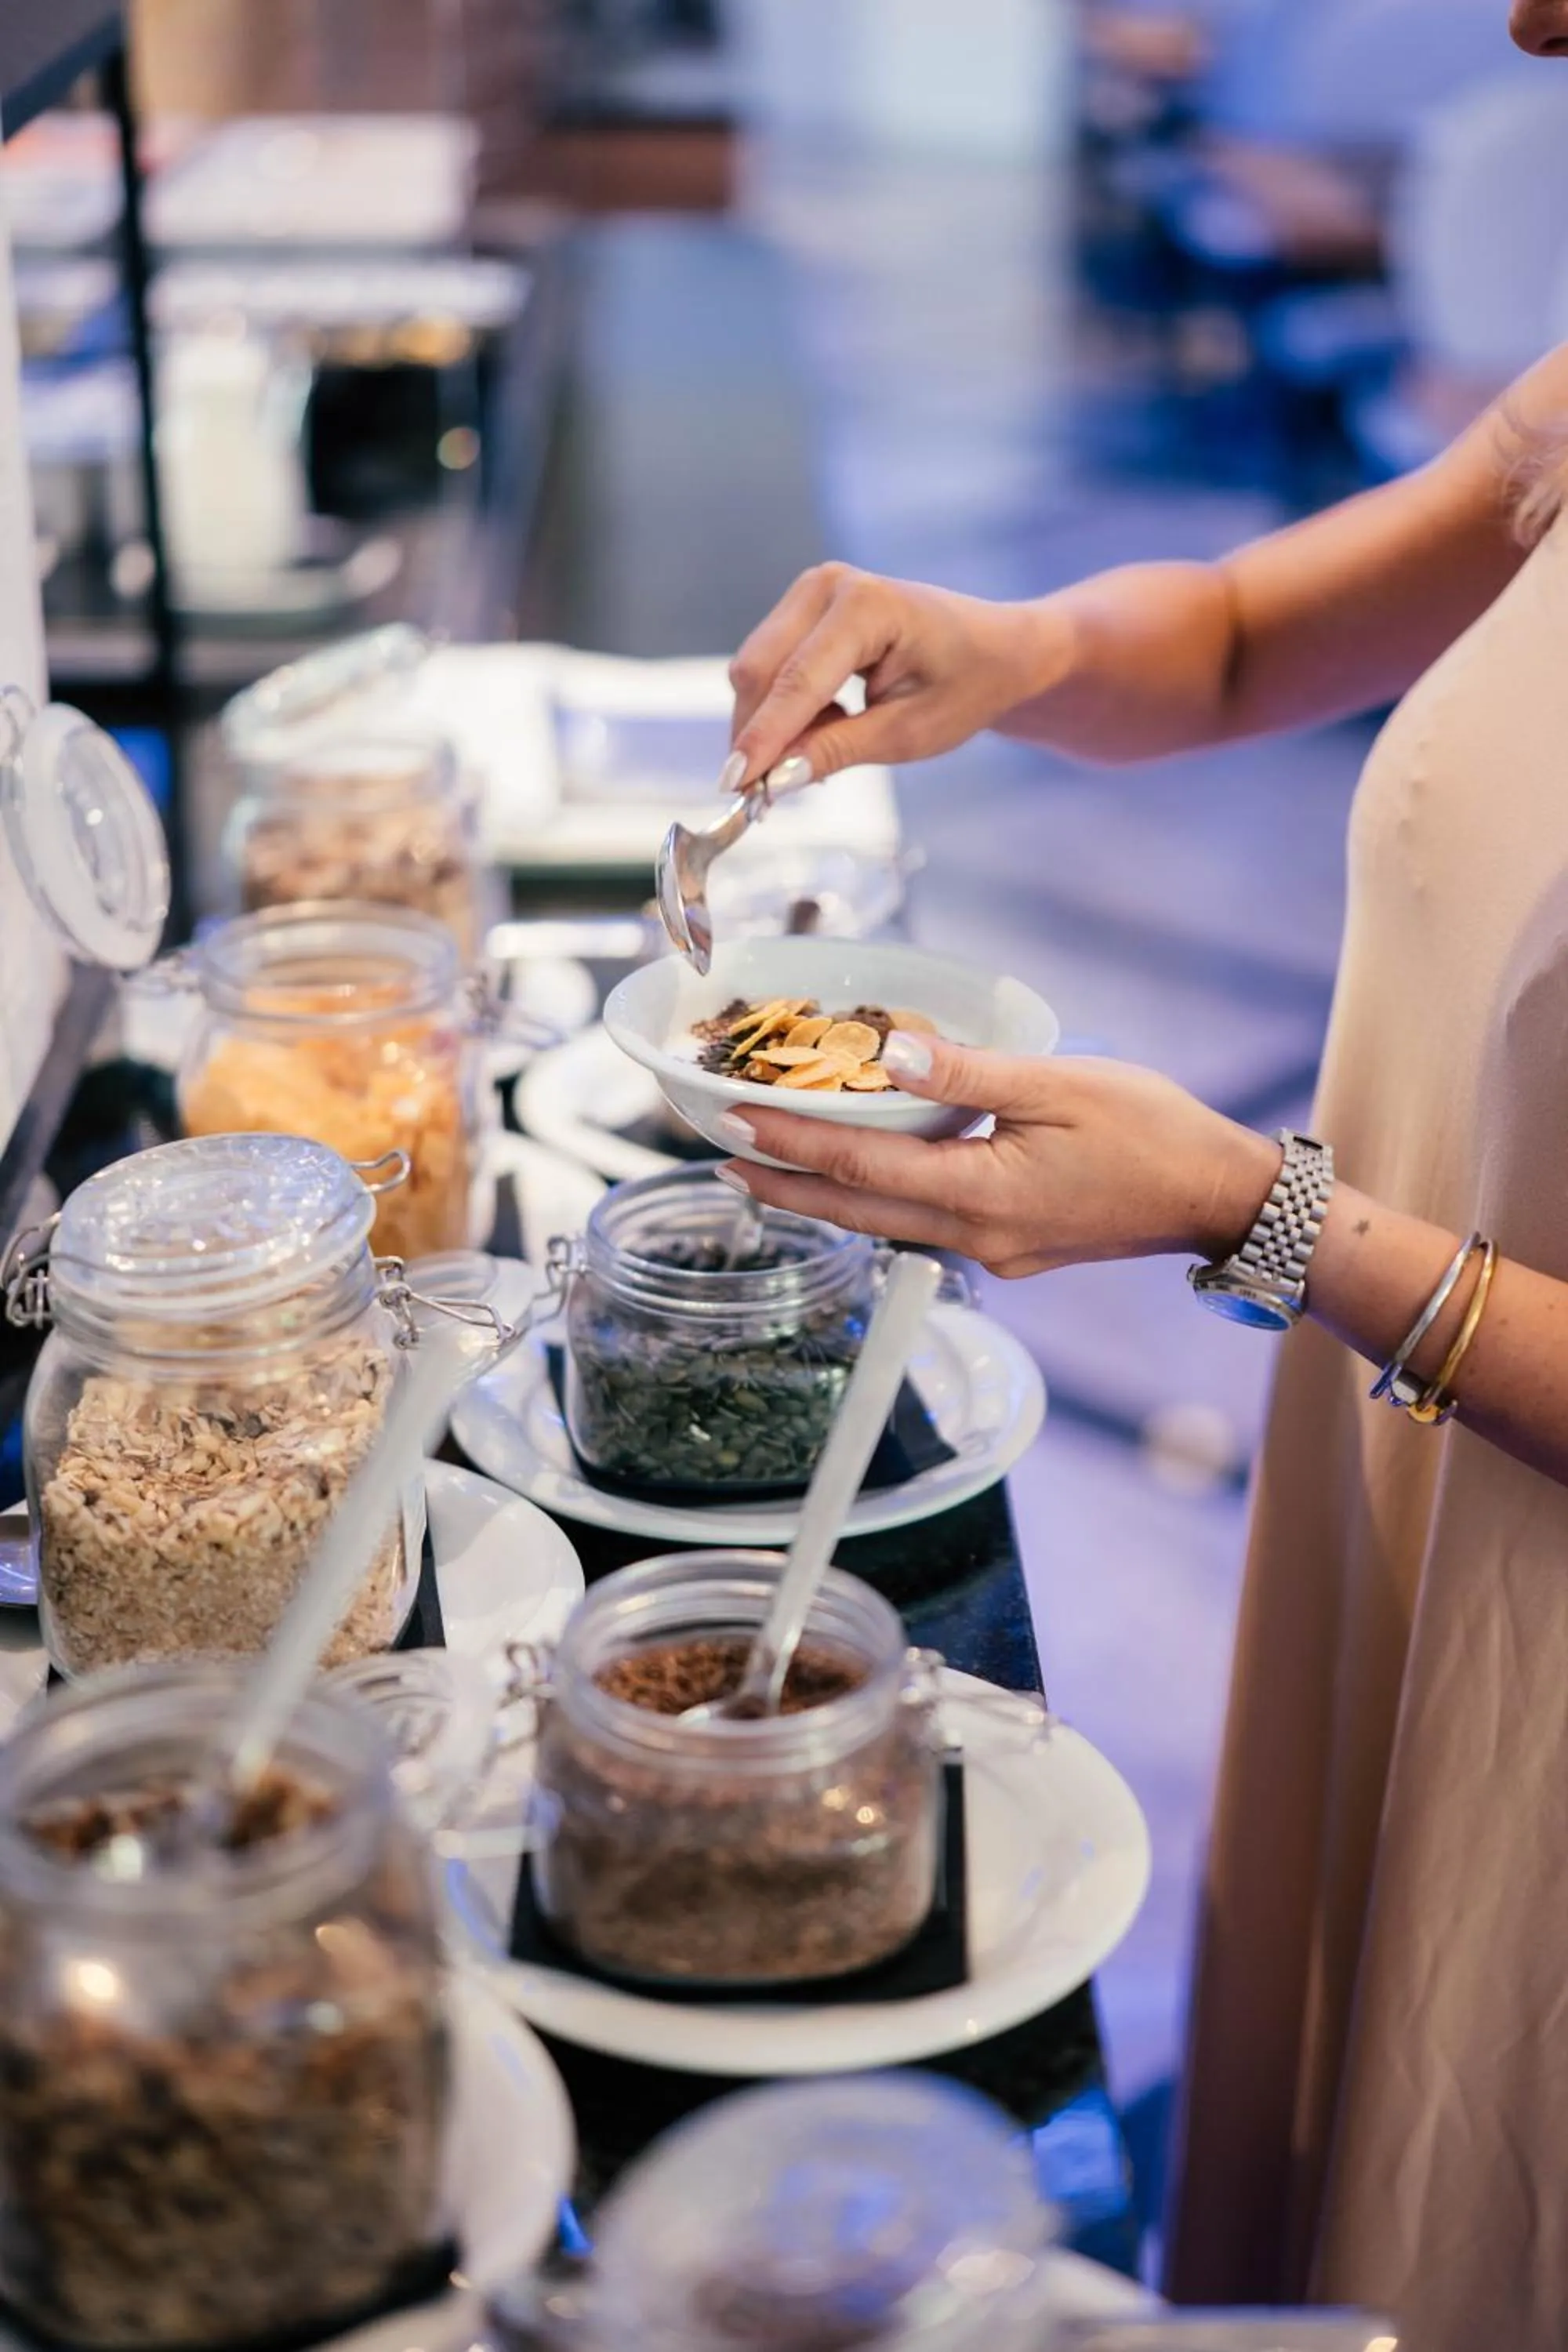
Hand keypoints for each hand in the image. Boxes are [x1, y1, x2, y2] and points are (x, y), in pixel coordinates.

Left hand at [714, 1032, 1281, 1278]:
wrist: (1217, 1196)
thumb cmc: (1153, 1133)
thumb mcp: (1061, 1084)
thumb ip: (970, 1074)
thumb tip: (893, 1058)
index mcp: (981, 1195)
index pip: (859, 1170)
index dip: (791, 1143)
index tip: (734, 1123)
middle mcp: (975, 1235)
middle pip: (857, 1213)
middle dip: (786, 1183)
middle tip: (724, 1156)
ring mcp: (993, 1249)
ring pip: (888, 1224)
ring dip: (830, 1194)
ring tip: (776, 1162)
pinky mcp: (1011, 1246)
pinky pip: (926, 1222)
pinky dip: (884, 1197)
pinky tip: (868, 1173)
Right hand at [726, 564, 1063, 788]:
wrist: (996, 650)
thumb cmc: (966, 687)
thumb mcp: (909, 734)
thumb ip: (837, 751)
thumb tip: (775, 779)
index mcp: (866, 606)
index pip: (796, 683)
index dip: (762, 740)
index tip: (732, 787)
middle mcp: (828, 585)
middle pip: (759, 672)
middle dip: (756, 736)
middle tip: (766, 797)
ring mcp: (811, 591)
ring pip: (755, 673)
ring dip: (773, 724)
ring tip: (831, 746)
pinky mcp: (802, 608)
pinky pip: (768, 668)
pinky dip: (784, 709)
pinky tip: (830, 722)